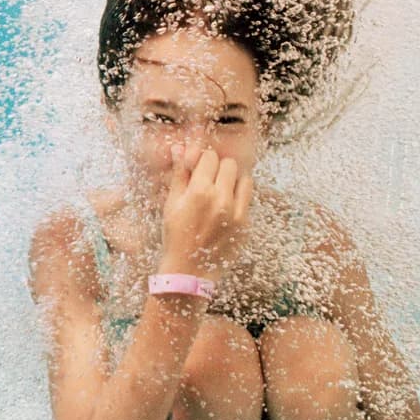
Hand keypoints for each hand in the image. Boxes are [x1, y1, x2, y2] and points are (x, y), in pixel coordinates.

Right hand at [159, 144, 252, 281]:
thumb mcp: (171, 203)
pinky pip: (248, 198)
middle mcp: (221, 199)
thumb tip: (180, 148)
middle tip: (209, 180)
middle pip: (229, 164)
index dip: (202, 160)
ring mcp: (237, 212)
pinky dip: (239, 197)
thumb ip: (179, 174)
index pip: (210, 157)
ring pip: (244, 178)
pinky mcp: (246, 224)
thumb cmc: (175, 236)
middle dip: (218, 168)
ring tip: (221, 192)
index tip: (198, 168)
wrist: (189, 270)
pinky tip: (226, 207)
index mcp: (199, 192)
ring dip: (233, 180)